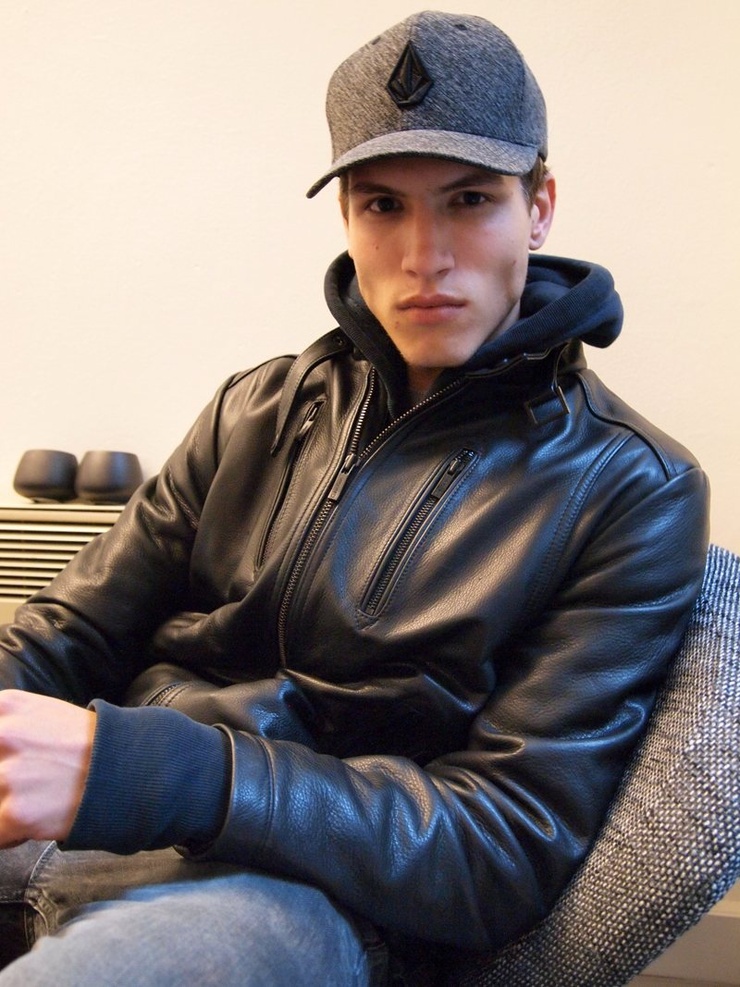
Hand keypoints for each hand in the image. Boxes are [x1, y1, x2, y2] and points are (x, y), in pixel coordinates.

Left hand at [0, 690, 95, 847]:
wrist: (129, 769)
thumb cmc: (87, 744)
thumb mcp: (40, 712)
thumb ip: (7, 725)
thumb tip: (0, 753)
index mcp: (7, 706)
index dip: (1, 757)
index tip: (10, 761)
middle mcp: (3, 734)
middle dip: (1, 783)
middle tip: (26, 782)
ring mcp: (8, 774)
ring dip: (5, 806)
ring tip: (35, 799)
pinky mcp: (15, 812)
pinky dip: (12, 833)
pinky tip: (38, 818)